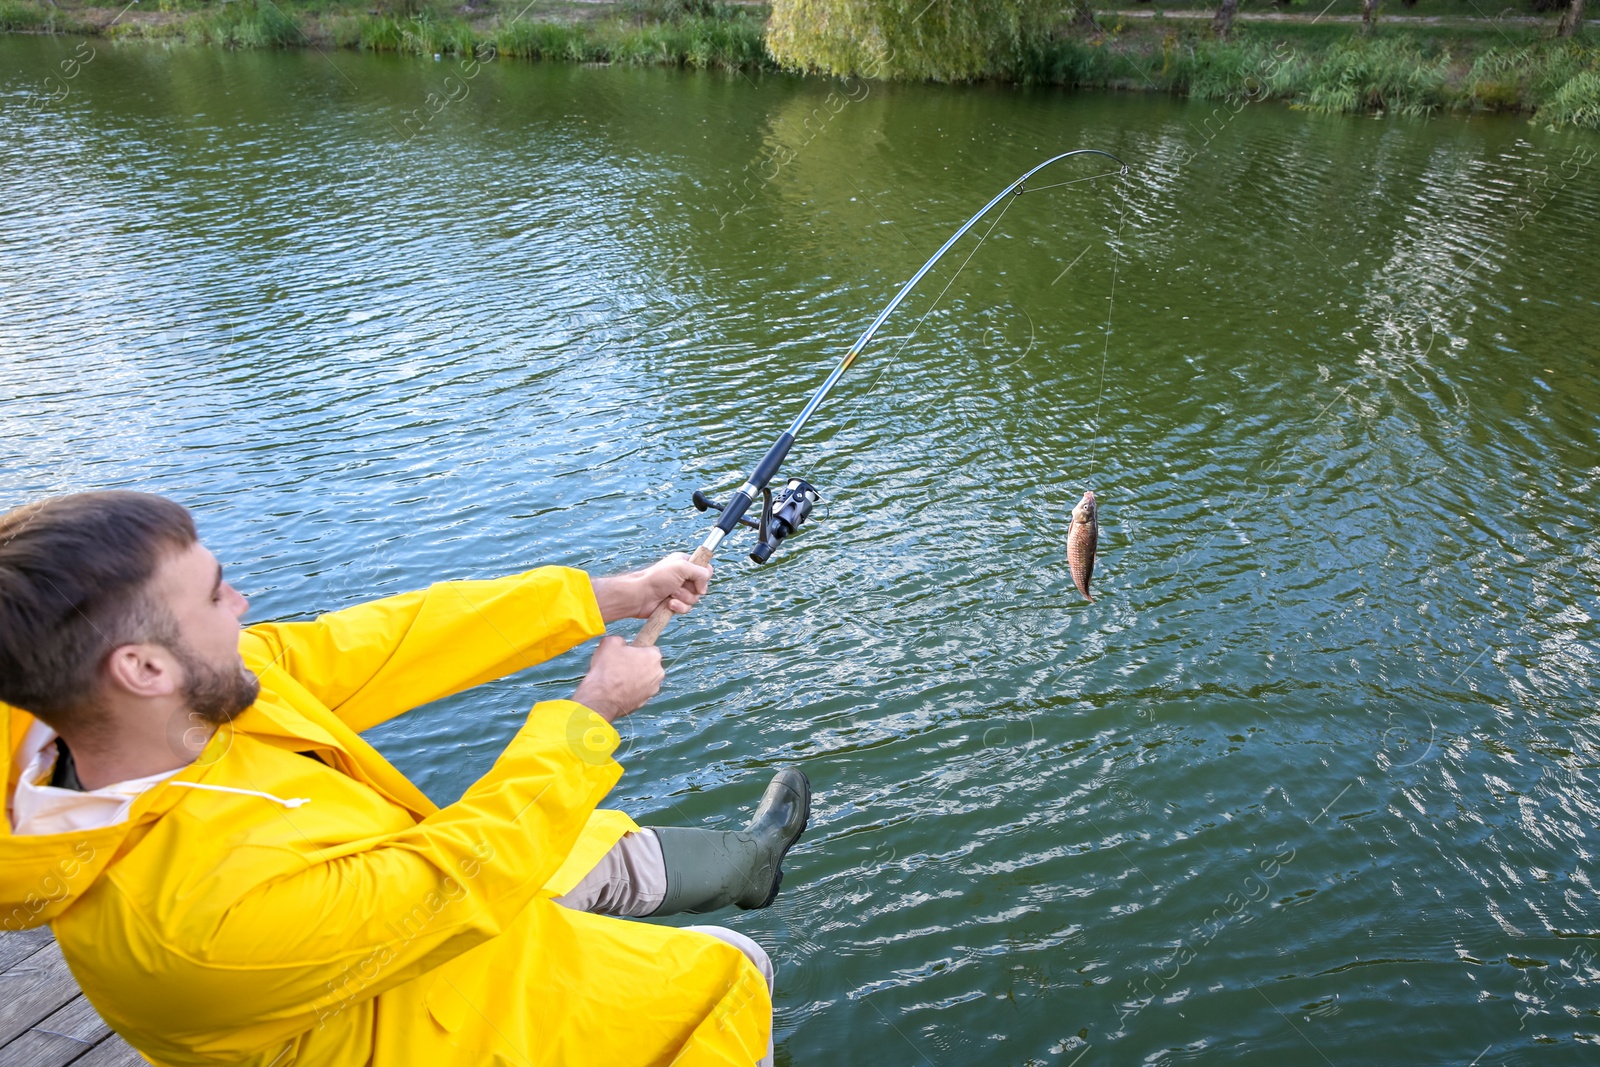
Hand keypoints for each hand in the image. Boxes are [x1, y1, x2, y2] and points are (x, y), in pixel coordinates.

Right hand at [571, 636, 662, 722]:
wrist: (601, 698)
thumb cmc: (607, 668)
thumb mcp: (610, 643)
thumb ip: (620, 640)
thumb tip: (621, 645)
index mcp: (653, 656)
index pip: (650, 649)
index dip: (637, 650)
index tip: (627, 654)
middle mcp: (658, 674)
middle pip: (649, 665)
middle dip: (638, 665)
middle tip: (621, 665)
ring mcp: (652, 690)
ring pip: (645, 680)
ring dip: (636, 679)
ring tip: (618, 679)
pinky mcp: (644, 703)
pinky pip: (639, 693)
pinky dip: (631, 691)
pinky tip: (618, 691)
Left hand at [591, 553, 712, 623]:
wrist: (640, 596)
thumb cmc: (656, 578)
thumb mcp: (682, 567)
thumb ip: (700, 572)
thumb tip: (704, 587)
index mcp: (684, 563)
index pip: (705, 569)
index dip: (703, 576)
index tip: (697, 579)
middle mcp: (683, 576)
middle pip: (701, 586)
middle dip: (690, 589)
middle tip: (677, 587)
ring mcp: (679, 591)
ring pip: (694, 599)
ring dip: (683, 598)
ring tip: (670, 595)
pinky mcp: (675, 604)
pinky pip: (686, 608)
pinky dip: (678, 607)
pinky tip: (668, 604)